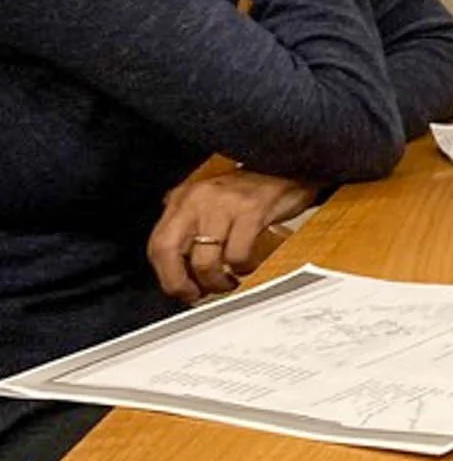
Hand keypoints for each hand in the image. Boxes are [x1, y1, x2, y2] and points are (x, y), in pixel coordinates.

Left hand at [149, 168, 315, 303]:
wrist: (286, 166)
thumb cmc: (248, 189)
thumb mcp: (209, 198)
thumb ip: (188, 221)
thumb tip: (173, 257)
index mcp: (184, 199)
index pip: (157, 244)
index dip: (167, 276)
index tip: (182, 291)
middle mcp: (198, 199)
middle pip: (169, 251)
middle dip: (182, 283)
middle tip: (200, 294)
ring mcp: (224, 204)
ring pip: (206, 261)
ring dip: (218, 282)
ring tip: (230, 281)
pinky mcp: (252, 211)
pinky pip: (238, 255)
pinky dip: (243, 268)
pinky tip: (248, 264)